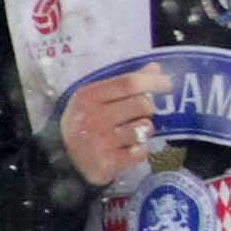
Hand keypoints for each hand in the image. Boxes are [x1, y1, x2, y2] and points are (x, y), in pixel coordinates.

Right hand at [59, 65, 162, 186]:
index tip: (167, 83)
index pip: (128, 83)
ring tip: (130, 134)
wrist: (62, 158)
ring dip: (144, 131)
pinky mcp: (107, 162)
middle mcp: (92, 117)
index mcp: (87, 97)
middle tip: (137, 115)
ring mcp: (99, 141)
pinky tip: (125, 150)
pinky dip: (139, 150)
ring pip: (145, 128)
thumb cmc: (85, 122)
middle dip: (147, 109)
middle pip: (142, 105)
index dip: (153, 81)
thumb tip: (155, 68)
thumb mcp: (96, 98)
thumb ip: (124, 83)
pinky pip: (142, 151)